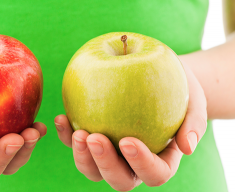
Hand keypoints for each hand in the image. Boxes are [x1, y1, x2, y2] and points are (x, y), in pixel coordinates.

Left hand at [54, 62, 206, 190]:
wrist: (155, 75)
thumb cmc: (178, 87)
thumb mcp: (194, 98)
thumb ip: (194, 123)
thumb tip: (188, 148)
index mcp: (160, 160)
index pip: (154, 173)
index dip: (141, 163)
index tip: (128, 141)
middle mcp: (132, 164)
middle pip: (119, 179)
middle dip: (105, 163)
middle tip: (95, 138)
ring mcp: (109, 153)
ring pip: (92, 169)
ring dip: (82, 156)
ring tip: (77, 132)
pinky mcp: (90, 138)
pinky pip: (75, 143)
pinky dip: (65, 135)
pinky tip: (61, 118)